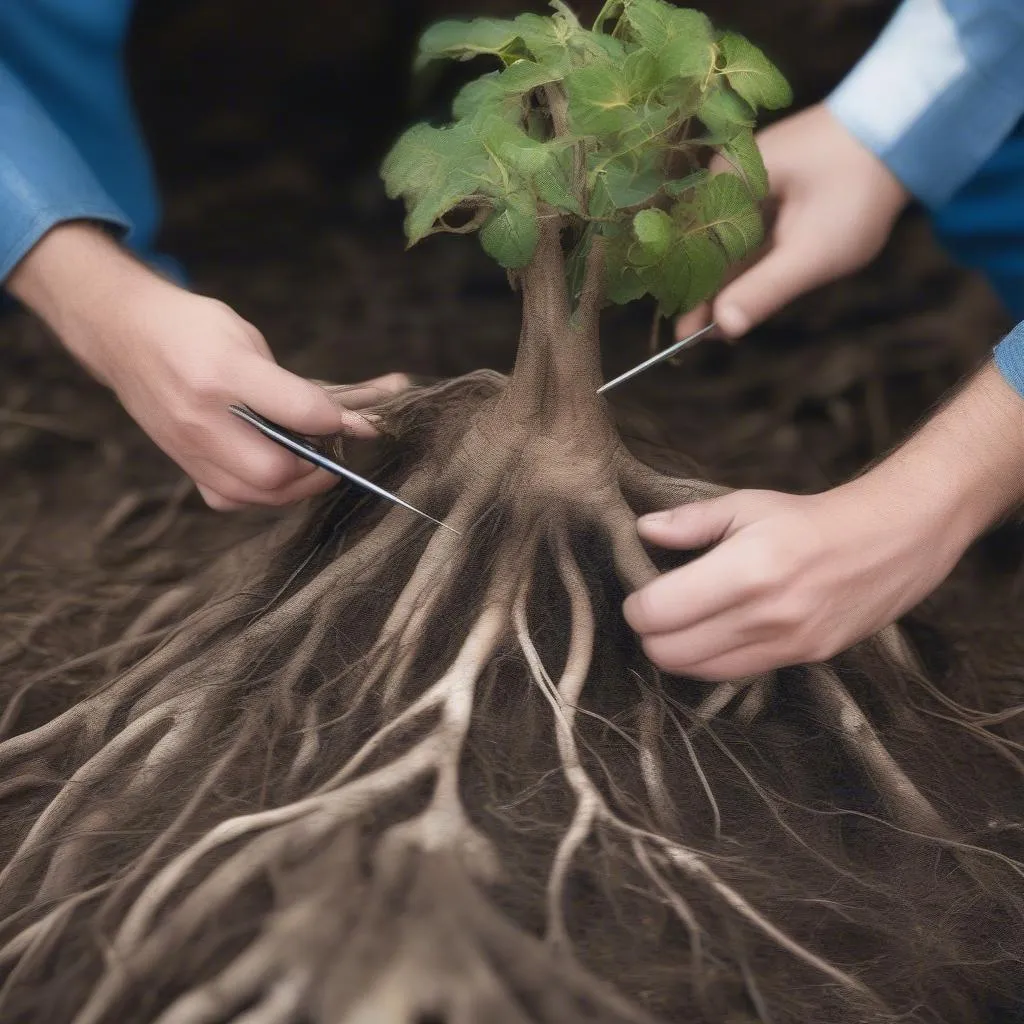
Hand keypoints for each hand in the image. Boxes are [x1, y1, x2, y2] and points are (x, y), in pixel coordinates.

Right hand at [8, 223, 410, 509]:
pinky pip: (231, 498)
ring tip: (315, 465)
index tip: (360, 423)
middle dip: (316, 467)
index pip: (298, 410)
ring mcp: (188, 447)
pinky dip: (261, 494)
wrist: (123, 333)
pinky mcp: (184, 464)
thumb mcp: (245, 337)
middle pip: (275, 471)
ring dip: (296, 486)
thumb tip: (346, 419)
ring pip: (256, 493)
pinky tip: (275, 475)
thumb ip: (290, 382)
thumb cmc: (193, 329)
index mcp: (222, 371)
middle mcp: (201, 416)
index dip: (337, 420)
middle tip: (334, 451)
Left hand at [625, 362, 1023, 680]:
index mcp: (746, 569)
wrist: (887, 542)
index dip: (637, 605)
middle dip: (650, 633)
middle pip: (668, 653)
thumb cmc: (808, 520)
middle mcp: (765, 615)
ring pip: (696, 672)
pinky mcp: (800, 660)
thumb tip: (643, 530)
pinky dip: (709, 661)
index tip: (641, 591)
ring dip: (677, 651)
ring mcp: (785, 644)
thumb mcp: (746, 505)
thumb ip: (690, 521)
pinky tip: (714, 632)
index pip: (658, 613)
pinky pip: (733, 675)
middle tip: (656, 608)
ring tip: (683, 620)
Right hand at [675, 103, 909, 341]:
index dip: (693, 296)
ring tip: (728, 321)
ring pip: (731, 241)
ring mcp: (751, 177)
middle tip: (712, 335)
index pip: (695, 252)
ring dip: (733, 278)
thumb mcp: (811, 250)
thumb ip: (764, 289)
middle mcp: (730, 176)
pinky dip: (753, 258)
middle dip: (712, 290)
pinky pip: (751, 228)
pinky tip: (753, 288)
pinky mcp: (773, 181)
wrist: (907, 128)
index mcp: (726, 184)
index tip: (688, 337)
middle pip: (710, 247)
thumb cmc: (858, 187)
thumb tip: (723, 326)